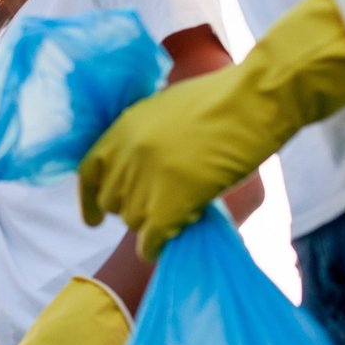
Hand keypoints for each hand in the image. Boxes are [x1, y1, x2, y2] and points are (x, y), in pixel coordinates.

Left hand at [79, 0, 344, 259]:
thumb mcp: (166, 109)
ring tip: (181, 210)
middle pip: (114, 201)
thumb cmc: (224, 98)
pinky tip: (166, 245)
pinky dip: (156, 246)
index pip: (90, 173)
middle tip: (161, 206)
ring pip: (133, 222)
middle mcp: (128, 154)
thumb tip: (141, 168)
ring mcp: (147, 178)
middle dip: (133, 208)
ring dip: (152, 223)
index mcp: (124, 128)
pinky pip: (151, 239)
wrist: (254, 100)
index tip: (94, 219)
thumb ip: (145, 136)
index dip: (90, 200)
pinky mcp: (171, 201)